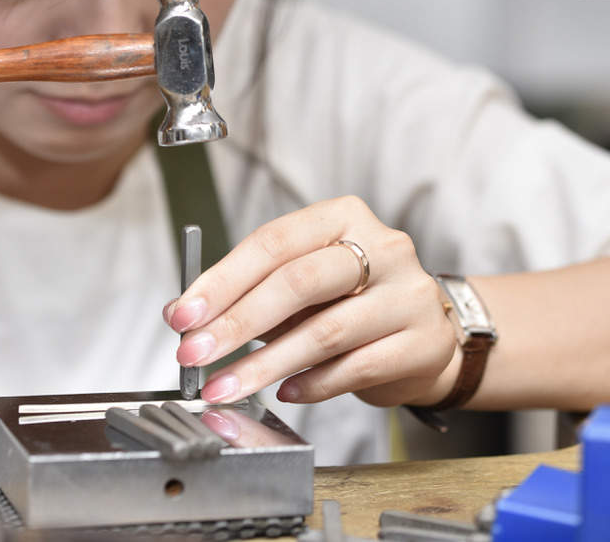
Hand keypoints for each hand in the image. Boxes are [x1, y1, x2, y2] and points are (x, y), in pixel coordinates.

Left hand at [162, 196, 460, 406]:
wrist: (428, 337)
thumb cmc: (352, 303)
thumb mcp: (300, 285)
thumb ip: (247, 292)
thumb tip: (180, 312)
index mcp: (344, 217)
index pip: (273, 242)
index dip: (221, 280)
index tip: (183, 315)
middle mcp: (383, 247)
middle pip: (297, 281)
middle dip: (237, 322)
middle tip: (195, 354)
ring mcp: (408, 295)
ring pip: (324, 331)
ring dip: (264, 364)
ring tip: (226, 385)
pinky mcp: (421, 344)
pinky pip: (354, 368)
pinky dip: (311, 384)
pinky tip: (283, 391)